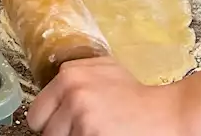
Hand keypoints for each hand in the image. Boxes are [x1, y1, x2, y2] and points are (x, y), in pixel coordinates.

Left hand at [27, 58, 190, 135]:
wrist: (165, 113)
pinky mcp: (91, 135)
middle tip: (83, 129)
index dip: (50, 122)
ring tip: (96, 132)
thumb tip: (50, 96)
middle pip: (46, 132)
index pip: (36, 112)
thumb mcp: (103, 70)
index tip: (63, 124)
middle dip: (61, 133)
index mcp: (69, 74)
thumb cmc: (135, 95)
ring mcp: (82, 116)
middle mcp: (72, 92)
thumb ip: (74, 77)